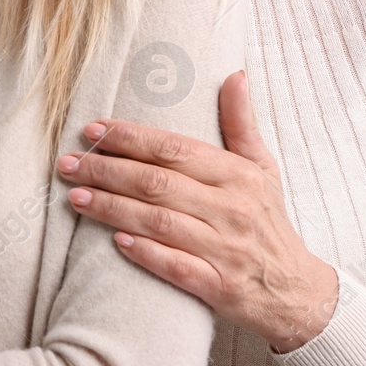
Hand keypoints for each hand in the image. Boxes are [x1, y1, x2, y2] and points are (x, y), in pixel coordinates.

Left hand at [55, 70, 340, 353]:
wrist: (298, 291)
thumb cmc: (269, 222)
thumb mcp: (262, 168)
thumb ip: (242, 123)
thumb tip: (235, 74)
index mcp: (237, 176)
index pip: (175, 149)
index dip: (131, 138)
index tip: (92, 131)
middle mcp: (231, 208)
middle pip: (158, 183)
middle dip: (108, 171)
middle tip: (68, 163)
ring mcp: (226, 249)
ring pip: (160, 223)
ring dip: (113, 209)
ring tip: (75, 198)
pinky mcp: (220, 287)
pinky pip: (178, 268)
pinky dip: (147, 254)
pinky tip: (116, 242)